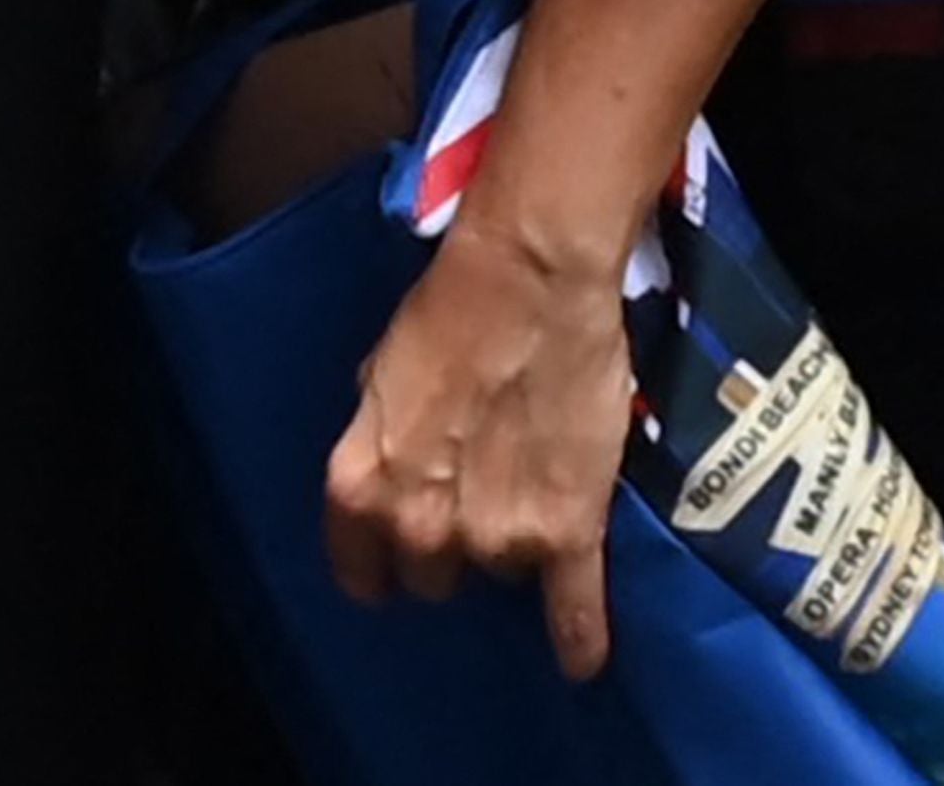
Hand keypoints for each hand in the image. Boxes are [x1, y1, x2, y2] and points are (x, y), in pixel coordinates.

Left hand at [325, 219, 632, 679]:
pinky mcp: (566, 535)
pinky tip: (583, 662)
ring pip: (500, 577)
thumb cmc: (449, 312)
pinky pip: (573, 611)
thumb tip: (395, 468)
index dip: (382, 567)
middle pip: (433, 578)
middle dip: (452, 546)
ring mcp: (495, 536)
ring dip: (513, 547)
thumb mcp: (383, 376)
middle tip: (480, 495)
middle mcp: (419, 525)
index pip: (359, 571)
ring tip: (534, 493)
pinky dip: (580, 637)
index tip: (398, 566)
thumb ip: (385, 443)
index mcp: (360, 485)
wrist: (530, 280)